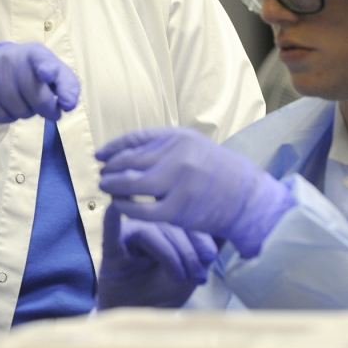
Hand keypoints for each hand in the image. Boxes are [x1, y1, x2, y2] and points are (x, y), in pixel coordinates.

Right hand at [0, 42, 79, 123]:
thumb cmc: (35, 72)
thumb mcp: (55, 72)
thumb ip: (68, 87)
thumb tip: (68, 105)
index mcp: (36, 53)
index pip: (42, 60)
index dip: (47, 68)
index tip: (49, 74)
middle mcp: (12, 58)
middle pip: (34, 94)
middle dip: (45, 108)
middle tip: (50, 112)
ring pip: (16, 107)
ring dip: (26, 113)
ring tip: (26, 103)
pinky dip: (8, 117)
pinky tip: (9, 107)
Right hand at [96, 204, 215, 308]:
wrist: (141, 318)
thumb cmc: (165, 290)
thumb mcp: (193, 270)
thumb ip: (207, 248)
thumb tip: (231, 227)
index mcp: (165, 225)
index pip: (183, 218)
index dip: (199, 236)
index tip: (211, 257)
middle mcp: (146, 225)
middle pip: (168, 225)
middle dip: (188, 251)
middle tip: (199, 275)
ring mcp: (128, 238)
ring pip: (150, 232)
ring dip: (170, 254)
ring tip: (179, 277)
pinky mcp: (111, 252)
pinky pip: (111, 235)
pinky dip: (111, 222)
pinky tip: (112, 209)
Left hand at [97, 127, 292, 258]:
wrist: (247, 198)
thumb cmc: (217, 171)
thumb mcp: (192, 145)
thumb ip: (162, 145)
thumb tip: (124, 152)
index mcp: (178, 137)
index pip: (135, 139)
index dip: (113, 147)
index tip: (100, 155)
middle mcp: (177, 156)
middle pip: (128, 161)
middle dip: (110, 168)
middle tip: (103, 175)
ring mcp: (177, 183)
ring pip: (131, 183)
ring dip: (113, 186)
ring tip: (107, 188)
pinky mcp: (178, 210)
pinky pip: (141, 209)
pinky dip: (126, 207)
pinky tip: (120, 206)